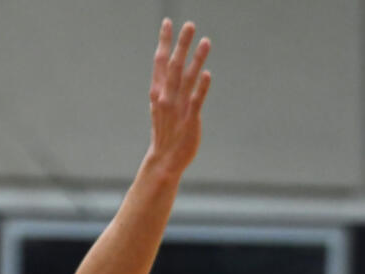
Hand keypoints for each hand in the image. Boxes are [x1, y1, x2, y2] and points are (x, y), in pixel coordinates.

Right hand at [145, 19, 211, 178]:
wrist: (164, 160)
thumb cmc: (164, 132)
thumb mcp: (159, 106)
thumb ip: (164, 85)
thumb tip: (168, 65)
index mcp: (157, 92)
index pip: (160, 62)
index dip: (164, 42)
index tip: (168, 22)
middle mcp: (166, 98)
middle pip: (174, 66)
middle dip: (181, 44)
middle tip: (190, 24)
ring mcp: (178, 109)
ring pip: (187, 80)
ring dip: (196, 60)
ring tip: (206, 41)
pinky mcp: (190, 121)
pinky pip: (196, 101)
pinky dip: (201, 88)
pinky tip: (207, 74)